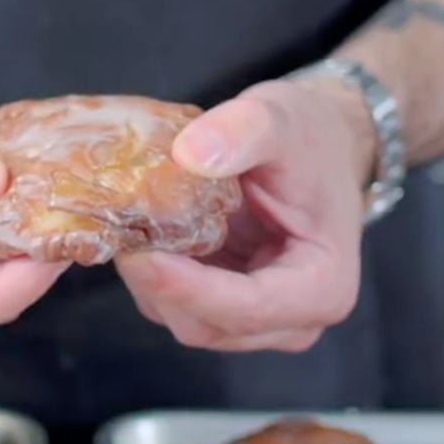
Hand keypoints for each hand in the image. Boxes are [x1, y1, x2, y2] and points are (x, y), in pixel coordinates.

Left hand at [115, 76, 375, 352]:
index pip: (247, 309)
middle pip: (209, 325)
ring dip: (150, 279)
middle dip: (158, 283)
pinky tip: (143, 232)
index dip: (187, 289)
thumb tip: (188, 154)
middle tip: (119, 228)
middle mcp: (295, 319)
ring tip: (129, 224)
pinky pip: (179, 304)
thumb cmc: (311, 136)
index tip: (139, 256)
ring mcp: (261, 320)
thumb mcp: (281, 118)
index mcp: (324, 286)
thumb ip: (242, 131)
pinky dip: (155, 274)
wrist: (322, 144)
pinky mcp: (228, 306)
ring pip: (186, 320)